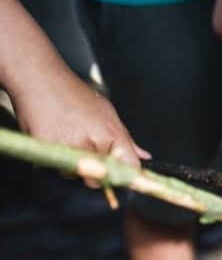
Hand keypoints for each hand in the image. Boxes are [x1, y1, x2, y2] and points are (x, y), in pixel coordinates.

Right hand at [11, 70, 149, 172]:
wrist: (39, 80)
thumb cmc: (74, 94)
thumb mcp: (108, 113)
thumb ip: (126, 140)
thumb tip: (144, 157)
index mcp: (110, 134)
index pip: (128, 169)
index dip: (128, 176)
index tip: (126, 178)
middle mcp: (90, 144)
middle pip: (100, 179)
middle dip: (97, 171)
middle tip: (89, 150)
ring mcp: (67, 148)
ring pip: (77, 174)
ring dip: (75, 165)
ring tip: (70, 137)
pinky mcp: (46, 151)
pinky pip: (57, 168)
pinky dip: (58, 160)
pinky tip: (57, 139)